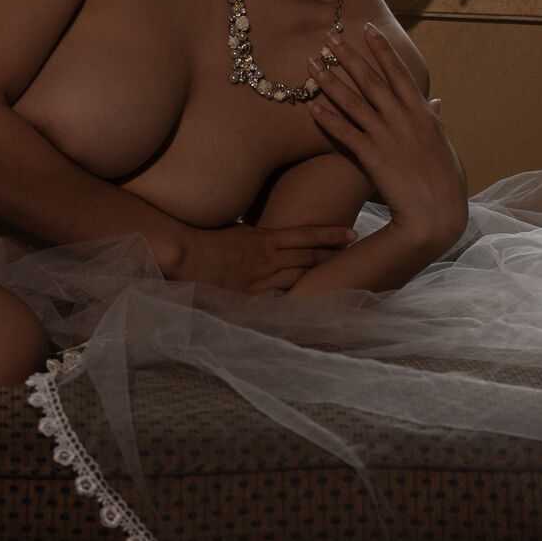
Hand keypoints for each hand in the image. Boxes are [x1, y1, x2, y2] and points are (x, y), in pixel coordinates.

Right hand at [170, 218, 361, 293]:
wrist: (184, 254)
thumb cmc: (204, 238)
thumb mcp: (235, 229)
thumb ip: (254, 236)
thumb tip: (260, 236)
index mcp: (265, 238)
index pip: (306, 234)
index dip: (331, 235)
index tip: (352, 234)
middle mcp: (268, 258)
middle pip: (309, 258)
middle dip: (333, 257)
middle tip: (357, 257)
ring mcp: (260, 279)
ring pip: (298, 279)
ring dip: (319, 279)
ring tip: (341, 281)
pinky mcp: (250, 296)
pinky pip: (278, 301)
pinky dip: (294, 303)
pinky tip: (312, 310)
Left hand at [307, 22, 466, 247]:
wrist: (437, 214)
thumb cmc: (444, 183)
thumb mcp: (442, 146)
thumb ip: (435, 121)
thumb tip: (436, 102)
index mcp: (422, 113)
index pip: (399, 73)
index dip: (382, 50)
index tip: (367, 29)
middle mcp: (403, 118)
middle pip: (371, 80)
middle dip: (349, 55)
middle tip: (330, 36)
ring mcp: (387, 136)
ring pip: (353, 102)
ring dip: (331, 80)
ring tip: (312, 63)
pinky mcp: (373, 157)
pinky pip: (346, 133)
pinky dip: (329, 119)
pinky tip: (312, 107)